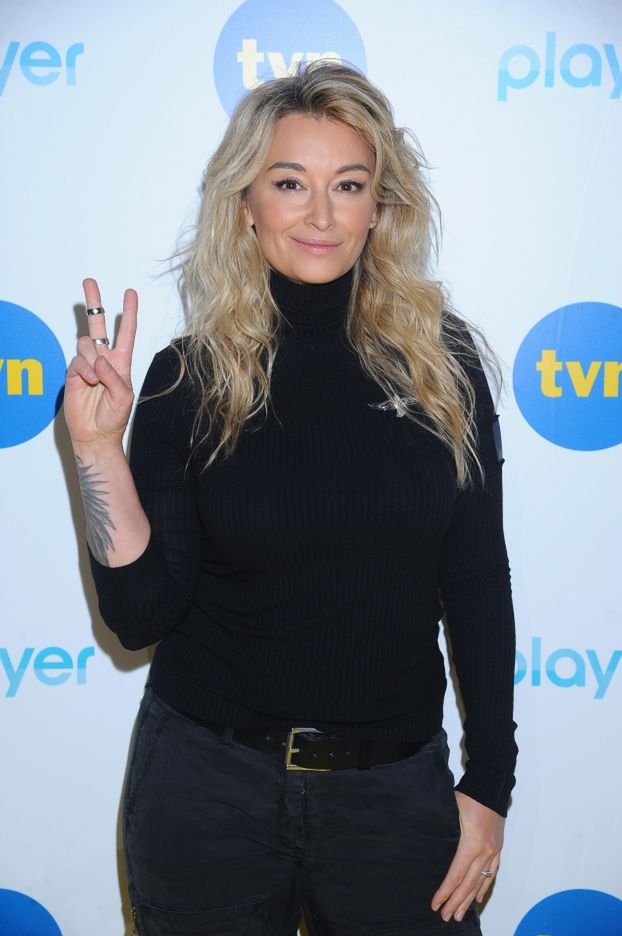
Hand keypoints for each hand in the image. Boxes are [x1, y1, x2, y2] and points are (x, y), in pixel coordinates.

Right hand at [64, 279, 136, 447]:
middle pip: (98, 324)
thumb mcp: (124, 396)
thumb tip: (100, 357)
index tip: (130, 293)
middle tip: (89, 281)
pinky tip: (88, 382)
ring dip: (91, 360)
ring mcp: (87, 364)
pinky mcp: (73, 372)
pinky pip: (76, 360)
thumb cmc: (114, 417)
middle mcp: (104, 359)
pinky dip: (83, 370)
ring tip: (95, 381)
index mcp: (121, 362)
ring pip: (85, 344)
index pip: (126, 332)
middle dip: (94, 302)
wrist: (95, 434)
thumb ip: (114, 375)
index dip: (129, 312)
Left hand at [431, 791, 504, 922]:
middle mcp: (485, 851)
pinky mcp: (498, 847)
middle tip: (446, 916)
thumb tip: (428, 844)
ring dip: (470, 899)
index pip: (455, 875)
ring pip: (481, 881)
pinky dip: (485, 886)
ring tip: (461, 914)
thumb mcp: (450, 810)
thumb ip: (442, 831)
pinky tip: (478, 896)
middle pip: (468, 884)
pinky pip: (492, 872)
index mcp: (471, 844)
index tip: (435, 904)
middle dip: (456, 902)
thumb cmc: (469, 795)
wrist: (491, 785)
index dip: (445, 891)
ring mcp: (493, 850)